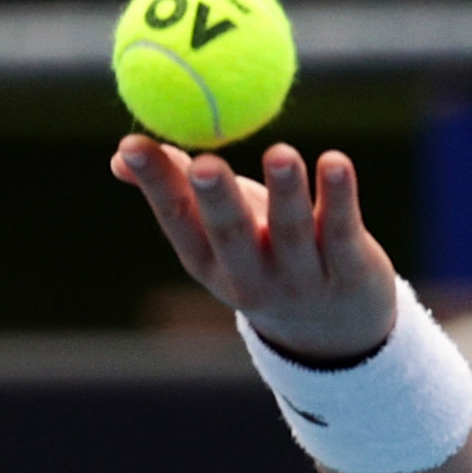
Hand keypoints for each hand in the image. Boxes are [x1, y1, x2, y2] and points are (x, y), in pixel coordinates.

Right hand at [111, 136, 398, 360]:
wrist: (336, 329)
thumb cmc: (266, 255)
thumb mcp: (218, 233)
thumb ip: (178, 189)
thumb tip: (121, 152)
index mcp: (209, 263)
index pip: (177, 220)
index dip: (156, 183)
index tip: (134, 144)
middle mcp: (252, 276)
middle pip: (232, 236)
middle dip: (216, 201)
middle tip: (206, 164)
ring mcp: (302, 279)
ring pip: (291, 233)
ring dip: (285, 192)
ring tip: (280, 152)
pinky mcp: (350, 272)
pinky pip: (342, 230)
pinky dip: (339, 197)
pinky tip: (335, 161)